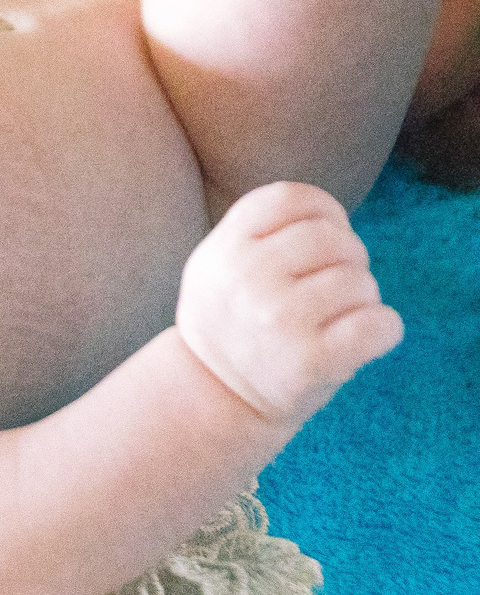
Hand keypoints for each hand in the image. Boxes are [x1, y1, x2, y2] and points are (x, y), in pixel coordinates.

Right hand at [175, 182, 402, 425]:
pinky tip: (358, 340)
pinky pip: (379, 323)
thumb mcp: (217, 265)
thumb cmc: (232, 321)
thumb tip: (332, 217)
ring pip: (361, 281)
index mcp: (223, 250)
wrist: (213, 395)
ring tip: (333, 319)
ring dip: (361, 299)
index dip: (324, 212)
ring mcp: (278, 320)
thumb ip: (261, 231)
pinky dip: (382, 330)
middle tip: (330, 288)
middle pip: (335, 237)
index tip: (324, 239)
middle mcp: (246, 279)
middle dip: (347, 259)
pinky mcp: (311, 361)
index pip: (293, 199)